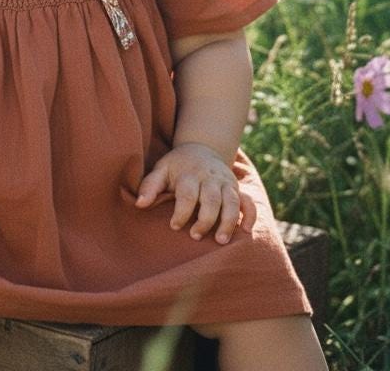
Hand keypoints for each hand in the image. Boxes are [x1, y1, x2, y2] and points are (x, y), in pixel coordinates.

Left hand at [134, 142, 255, 244]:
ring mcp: (225, 183)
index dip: (181, 212)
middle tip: (195, 236)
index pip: (187, 194)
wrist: (201, 147)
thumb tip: (139, 204)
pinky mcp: (236, 188)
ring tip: (221, 241)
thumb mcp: (161, 169)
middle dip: (205, 219)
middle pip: (211, 199)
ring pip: (231, 202)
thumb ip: (150, 186)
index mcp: (190, 174)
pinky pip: (248, 201)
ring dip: (228, 221)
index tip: (174, 226)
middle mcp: (210, 178)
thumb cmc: (177, 165)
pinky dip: (250, 215)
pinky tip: (247, 230)